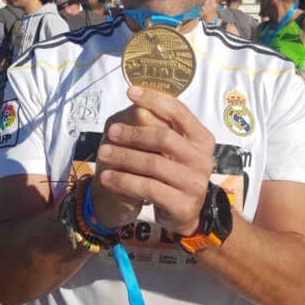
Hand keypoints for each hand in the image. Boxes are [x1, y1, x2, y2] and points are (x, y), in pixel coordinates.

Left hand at [94, 86, 214, 234]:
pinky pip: (147, 188)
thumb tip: (138, 106)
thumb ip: (160, 127)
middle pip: (164, 137)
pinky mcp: (181, 204)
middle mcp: (202, 159)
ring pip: (153, 163)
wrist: (185, 212)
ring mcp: (194, 183)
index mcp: (201, 138)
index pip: (179, 111)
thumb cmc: (173, 171)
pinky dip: (124, 181)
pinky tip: (107, 177)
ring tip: (102, 153)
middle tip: (111, 131)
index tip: (131, 92)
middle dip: (134, 132)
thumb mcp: (171, 148)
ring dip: (124, 156)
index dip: (155, 99)